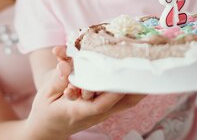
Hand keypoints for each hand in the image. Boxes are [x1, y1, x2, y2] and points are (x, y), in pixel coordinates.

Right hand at [26, 47, 144, 138]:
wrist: (48, 130)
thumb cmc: (46, 111)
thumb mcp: (45, 96)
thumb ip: (57, 81)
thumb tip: (65, 65)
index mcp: (78, 112)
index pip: (100, 104)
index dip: (113, 92)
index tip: (122, 76)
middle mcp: (95, 114)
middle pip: (122, 104)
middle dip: (136, 88)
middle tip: (147, 69)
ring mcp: (102, 113)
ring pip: (127, 102)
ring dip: (138, 87)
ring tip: (151, 69)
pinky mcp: (104, 109)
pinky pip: (123, 100)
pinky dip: (132, 88)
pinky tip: (140, 74)